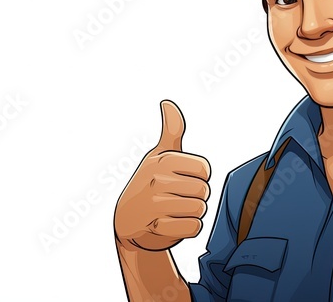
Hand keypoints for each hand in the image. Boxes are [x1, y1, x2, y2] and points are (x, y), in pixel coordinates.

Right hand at [114, 100, 210, 251]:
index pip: (205, 170)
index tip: (182, 180)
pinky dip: (187, 229)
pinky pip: (194, 227)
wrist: (127, 222)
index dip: (198, 178)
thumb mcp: (158, 156)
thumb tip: (167, 103)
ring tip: (173, 211)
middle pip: (204, 191)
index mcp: (162, 160)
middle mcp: (156, 179)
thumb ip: (171, 131)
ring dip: (191, 213)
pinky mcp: (158, 227)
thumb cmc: (148, 184)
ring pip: (200, 209)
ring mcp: (155, 204)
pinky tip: (171, 224)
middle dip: (195, 197)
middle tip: (176, 198)